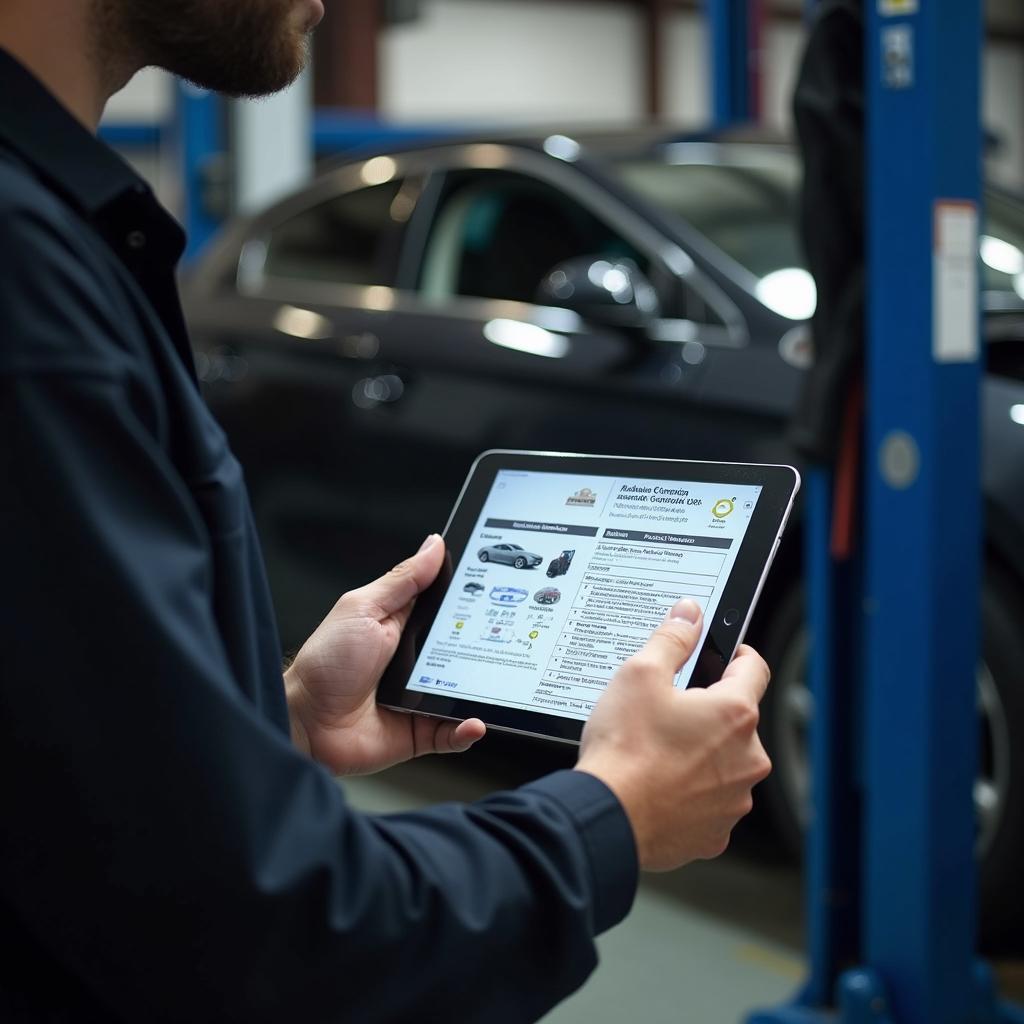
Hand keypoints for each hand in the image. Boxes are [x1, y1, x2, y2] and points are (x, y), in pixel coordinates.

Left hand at [284, 535, 485, 775]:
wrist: (305, 723)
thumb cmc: (326, 663)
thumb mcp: (365, 609)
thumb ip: (403, 581)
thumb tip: (434, 545)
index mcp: (403, 624)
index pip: (447, 607)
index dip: (472, 597)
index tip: (499, 587)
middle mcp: (416, 660)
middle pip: (464, 648)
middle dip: (487, 644)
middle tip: (509, 638)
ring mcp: (420, 696)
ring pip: (465, 692)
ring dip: (483, 690)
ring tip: (499, 684)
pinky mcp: (420, 730)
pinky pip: (453, 733)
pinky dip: (467, 731)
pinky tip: (475, 723)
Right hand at [576, 598, 770, 870]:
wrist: (608, 816)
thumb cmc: (624, 750)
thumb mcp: (640, 674)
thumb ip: (672, 638)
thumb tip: (689, 614)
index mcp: (735, 714)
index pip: (754, 668)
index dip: (735, 655)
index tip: (720, 656)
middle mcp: (747, 759)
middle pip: (736, 719)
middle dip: (707, 711)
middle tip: (667, 710)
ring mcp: (734, 800)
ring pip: (724, 762)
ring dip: (700, 753)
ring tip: (657, 751)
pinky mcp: (716, 832)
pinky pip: (709, 801)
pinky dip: (689, 791)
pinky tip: (658, 783)